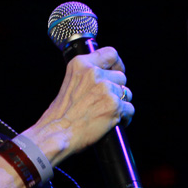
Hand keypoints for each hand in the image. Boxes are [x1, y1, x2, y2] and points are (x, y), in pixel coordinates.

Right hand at [25, 47, 133, 164]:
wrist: (57, 133)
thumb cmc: (61, 113)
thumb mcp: (70, 82)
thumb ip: (87, 74)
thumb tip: (106, 73)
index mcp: (81, 64)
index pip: (111, 53)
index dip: (117, 64)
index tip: (116, 72)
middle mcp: (94, 73)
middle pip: (121, 76)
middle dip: (117, 89)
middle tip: (105, 101)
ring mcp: (105, 89)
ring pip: (127, 93)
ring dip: (121, 104)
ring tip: (107, 113)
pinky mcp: (114, 105)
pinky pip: (130, 109)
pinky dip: (124, 118)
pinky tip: (113, 122)